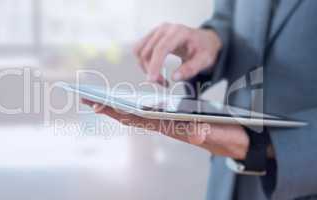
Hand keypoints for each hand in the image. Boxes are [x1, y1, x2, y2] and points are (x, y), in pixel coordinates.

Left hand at [81, 99, 249, 159]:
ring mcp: (168, 124)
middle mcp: (166, 126)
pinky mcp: (173, 121)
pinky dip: (132, 108)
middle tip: (85, 98)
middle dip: (108, 107)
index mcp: (172, 127)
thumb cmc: (229, 135)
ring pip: (136, 116)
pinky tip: (123, 104)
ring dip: (116, 107)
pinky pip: (147, 115)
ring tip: (97, 99)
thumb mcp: (220, 133)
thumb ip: (207, 132)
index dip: (118, 110)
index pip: (139, 118)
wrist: (237, 142)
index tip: (98, 104)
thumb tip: (193, 130)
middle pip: (131, 117)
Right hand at [134, 23, 221, 85]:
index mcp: (179, 32)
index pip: (161, 48)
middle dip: (151, 71)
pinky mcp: (151, 37)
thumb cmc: (204, 49)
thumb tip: (174, 77)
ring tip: (160, 78)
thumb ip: (190, 69)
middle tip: (163, 83)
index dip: (154, 65)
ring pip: (139, 52)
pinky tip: (156, 70)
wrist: (203, 41)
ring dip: (145, 68)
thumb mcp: (204, 60)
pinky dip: (144, 64)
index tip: (152, 80)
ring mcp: (156, 32)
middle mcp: (165, 29)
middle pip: (147, 51)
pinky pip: (139, 51)